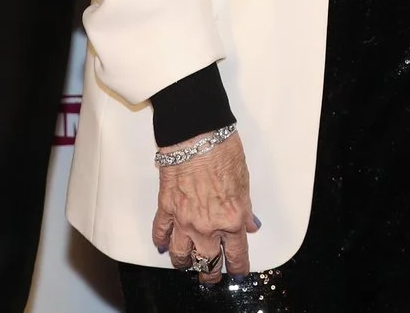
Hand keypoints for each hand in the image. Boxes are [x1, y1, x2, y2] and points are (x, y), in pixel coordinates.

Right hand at [153, 132, 259, 281]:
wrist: (196, 134)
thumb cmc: (222, 151)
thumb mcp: (244, 182)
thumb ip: (245, 208)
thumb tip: (249, 224)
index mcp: (231, 219)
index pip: (236, 254)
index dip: (238, 268)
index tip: (237, 272)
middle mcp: (207, 226)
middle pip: (207, 262)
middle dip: (210, 273)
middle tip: (211, 274)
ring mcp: (184, 219)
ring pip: (181, 256)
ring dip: (185, 262)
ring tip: (187, 263)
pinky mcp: (166, 208)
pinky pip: (161, 233)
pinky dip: (162, 241)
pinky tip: (164, 245)